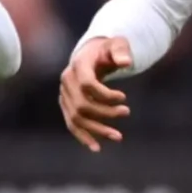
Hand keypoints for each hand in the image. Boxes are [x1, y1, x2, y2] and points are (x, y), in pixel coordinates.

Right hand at [59, 36, 133, 151]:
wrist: (91, 54)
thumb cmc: (107, 49)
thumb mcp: (117, 44)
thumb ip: (121, 52)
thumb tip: (126, 63)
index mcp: (77, 66)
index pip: (87, 85)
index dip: (105, 95)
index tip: (124, 97)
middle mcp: (66, 81)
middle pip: (82, 105)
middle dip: (105, 113)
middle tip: (127, 112)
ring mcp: (64, 94)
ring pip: (76, 119)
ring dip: (97, 130)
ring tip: (118, 137)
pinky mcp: (66, 105)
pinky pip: (72, 124)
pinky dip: (83, 137)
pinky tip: (96, 148)